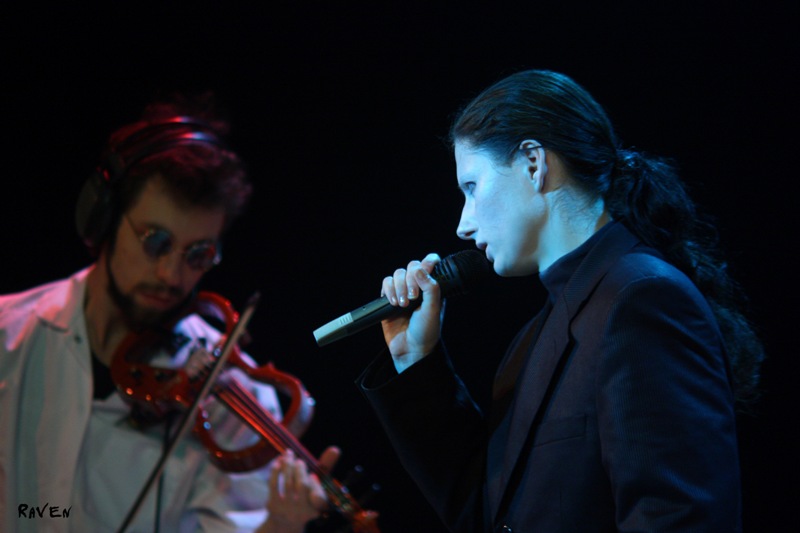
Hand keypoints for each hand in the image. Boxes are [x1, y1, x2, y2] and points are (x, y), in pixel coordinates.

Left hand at [259, 446, 340, 532]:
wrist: (284, 521)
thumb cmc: (305, 498)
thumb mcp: (317, 485)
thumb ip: (326, 467)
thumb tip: (335, 449)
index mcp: (317, 508)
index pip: (319, 498)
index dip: (316, 485)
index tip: (313, 476)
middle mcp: (303, 512)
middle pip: (302, 486)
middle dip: (300, 469)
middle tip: (299, 461)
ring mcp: (287, 509)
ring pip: (288, 483)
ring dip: (288, 465)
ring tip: (289, 454)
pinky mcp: (273, 506)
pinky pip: (274, 485)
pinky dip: (276, 471)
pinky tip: (278, 462)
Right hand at [380, 253, 442, 371]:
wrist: (410, 350)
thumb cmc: (426, 332)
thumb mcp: (433, 310)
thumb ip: (431, 288)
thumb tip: (420, 269)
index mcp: (433, 287)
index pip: (430, 263)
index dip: (427, 264)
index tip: (424, 274)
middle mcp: (418, 287)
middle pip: (411, 266)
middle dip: (410, 280)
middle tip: (413, 298)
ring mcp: (403, 292)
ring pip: (397, 274)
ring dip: (399, 286)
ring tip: (402, 304)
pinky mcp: (389, 299)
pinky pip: (386, 283)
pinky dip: (388, 290)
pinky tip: (393, 303)